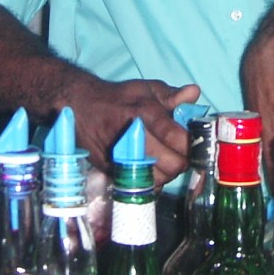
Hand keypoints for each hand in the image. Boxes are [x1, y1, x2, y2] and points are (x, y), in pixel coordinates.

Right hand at [69, 78, 197, 187]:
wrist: (79, 106)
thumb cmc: (117, 98)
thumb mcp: (146, 89)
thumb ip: (172, 94)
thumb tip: (194, 93)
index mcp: (144, 113)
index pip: (176, 138)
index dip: (191, 144)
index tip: (193, 142)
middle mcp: (132, 136)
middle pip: (171, 164)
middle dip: (181, 161)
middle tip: (180, 155)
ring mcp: (120, 156)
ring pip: (158, 180)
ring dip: (167, 174)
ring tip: (165, 162)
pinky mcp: (111, 170)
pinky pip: (140, 185)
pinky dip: (149, 181)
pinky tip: (150, 169)